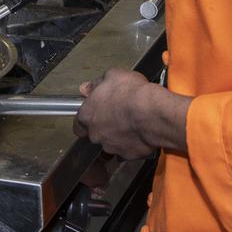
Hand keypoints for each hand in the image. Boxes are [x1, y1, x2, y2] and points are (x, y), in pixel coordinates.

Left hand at [75, 68, 189, 158]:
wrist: (153, 113)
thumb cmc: (131, 93)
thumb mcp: (112, 75)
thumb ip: (96, 84)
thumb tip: (87, 88)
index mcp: (87, 116)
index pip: (78, 124)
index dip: (88, 119)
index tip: (96, 113)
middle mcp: (96, 134)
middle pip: (95, 134)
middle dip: (105, 127)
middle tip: (118, 115)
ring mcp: (112, 147)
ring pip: (111, 144)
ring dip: (118, 136)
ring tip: (132, 124)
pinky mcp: (128, 155)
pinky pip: (128, 151)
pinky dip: (133, 144)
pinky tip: (141, 134)